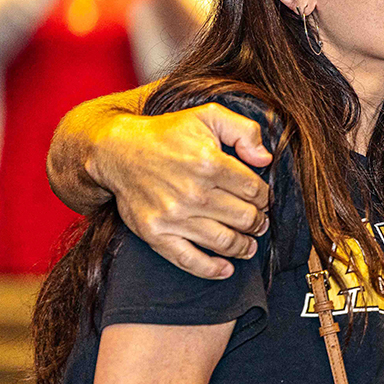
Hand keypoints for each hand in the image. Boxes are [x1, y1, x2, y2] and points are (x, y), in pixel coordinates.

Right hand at [90, 103, 273, 277]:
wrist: (118, 150)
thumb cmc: (167, 133)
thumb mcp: (208, 114)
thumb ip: (244, 130)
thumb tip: (265, 159)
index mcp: (209, 162)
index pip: (254, 190)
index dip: (264, 196)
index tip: (261, 198)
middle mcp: (193, 192)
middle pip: (244, 217)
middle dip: (258, 221)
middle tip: (259, 221)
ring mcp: (173, 216)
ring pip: (224, 241)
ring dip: (244, 246)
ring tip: (250, 243)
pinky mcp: (155, 233)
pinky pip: (189, 260)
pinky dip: (212, 269)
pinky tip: (226, 268)